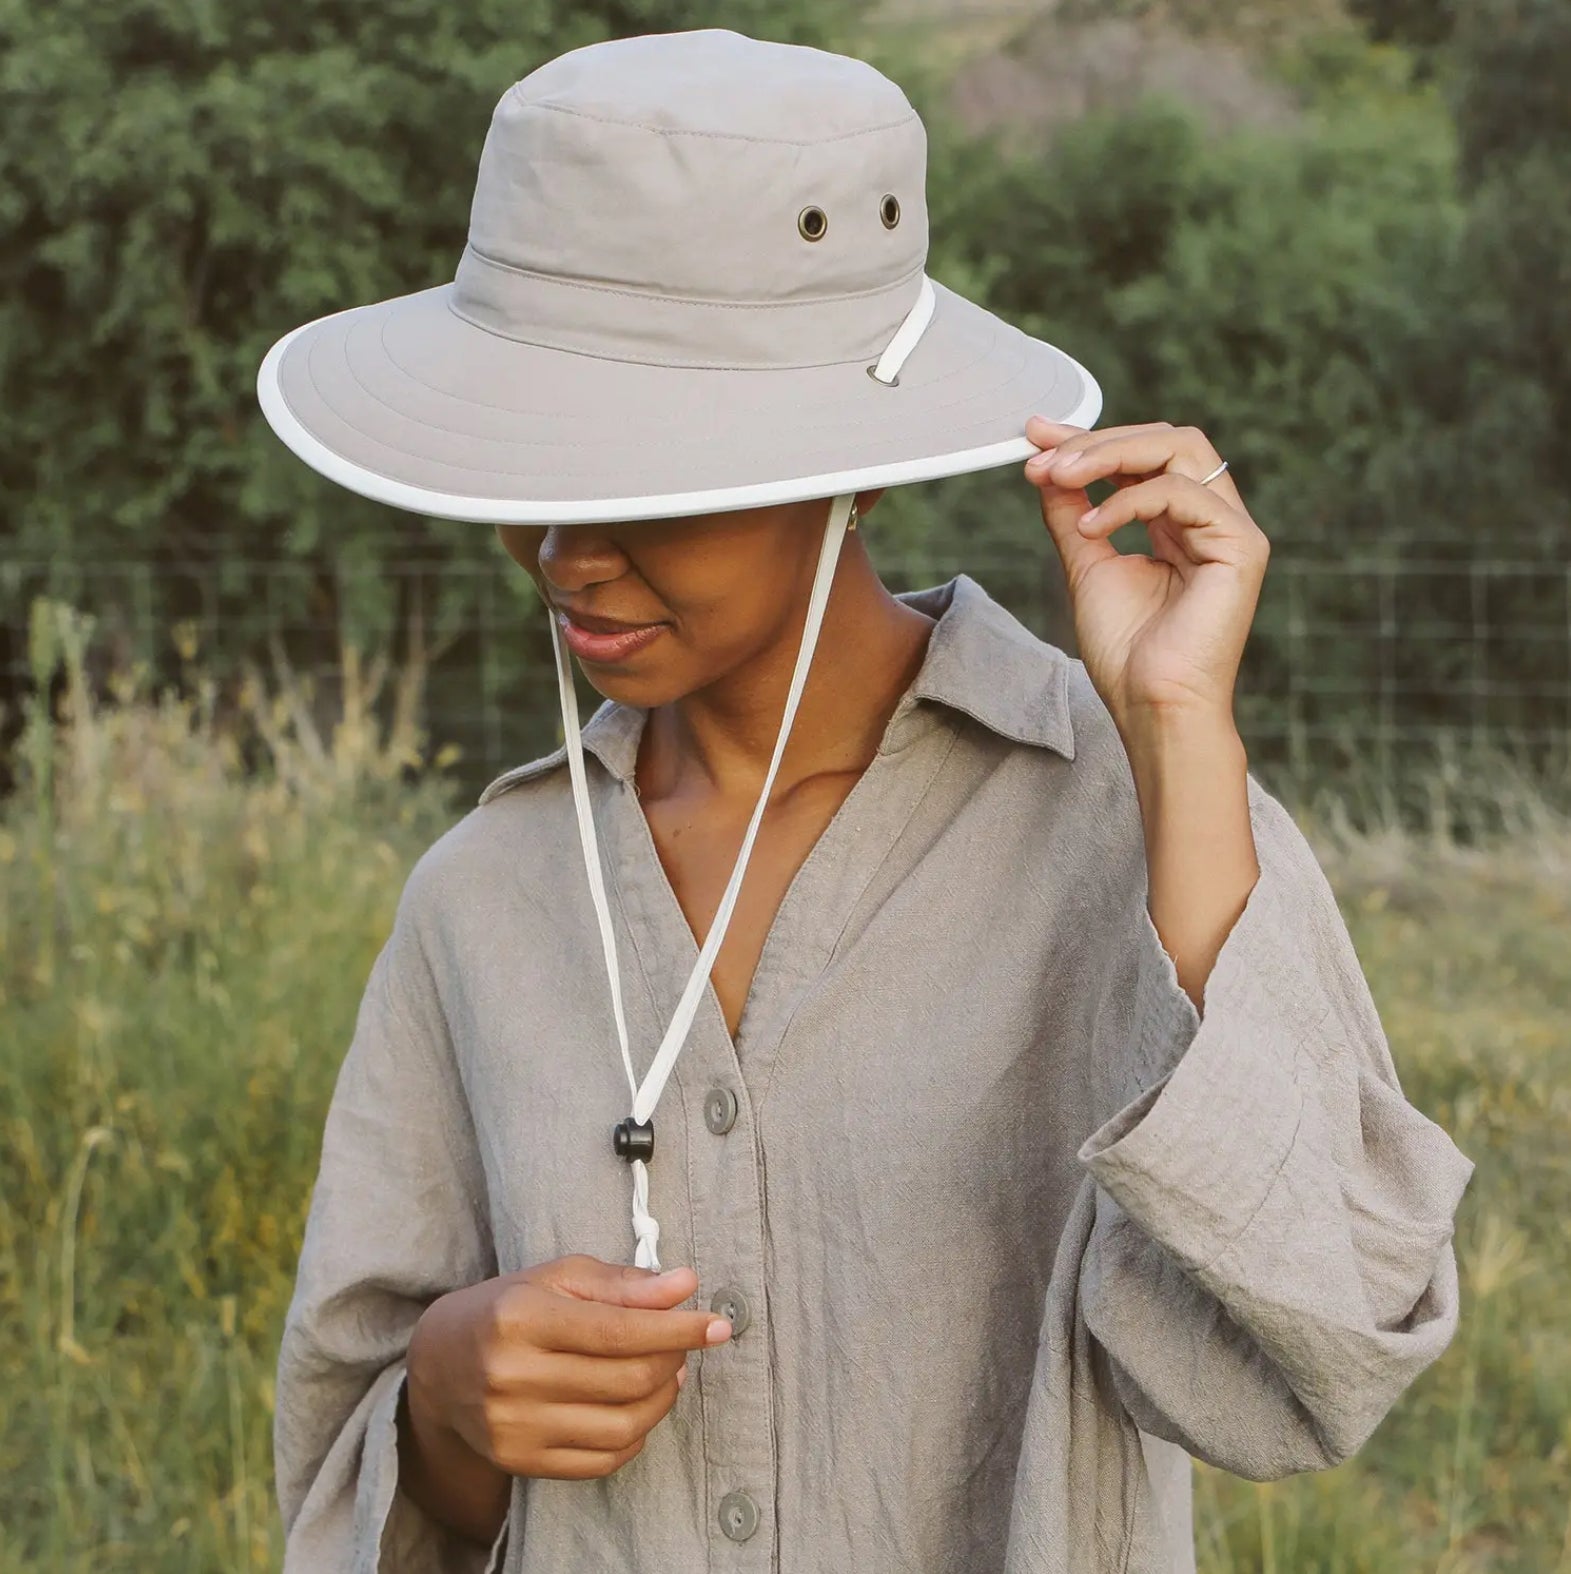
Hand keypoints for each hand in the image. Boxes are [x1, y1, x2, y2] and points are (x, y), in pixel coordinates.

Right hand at [407, 1254, 730, 1481]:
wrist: (440, 1365)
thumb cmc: (508, 1308)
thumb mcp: (557, 1276)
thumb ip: (621, 1283)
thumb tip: (684, 1285)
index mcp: (521, 1317)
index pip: (618, 1330)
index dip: (678, 1328)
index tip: (717, 1324)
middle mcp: (513, 1376)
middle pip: (626, 1379)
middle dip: (673, 1357)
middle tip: (686, 1340)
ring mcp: (515, 1427)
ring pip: (621, 1425)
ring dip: (662, 1398)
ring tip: (668, 1371)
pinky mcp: (521, 1462)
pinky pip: (601, 1460)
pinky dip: (637, 1435)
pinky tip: (641, 1406)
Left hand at [1023, 417, 1268, 730]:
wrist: (1152, 706)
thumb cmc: (1126, 653)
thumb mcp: (1087, 566)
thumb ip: (1072, 513)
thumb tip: (1046, 467)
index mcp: (1179, 523)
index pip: (1142, 457)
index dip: (1089, 439)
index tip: (1035, 436)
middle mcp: (1210, 518)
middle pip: (1167, 439)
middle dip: (1098, 440)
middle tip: (1043, 458)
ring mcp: (1231, 529)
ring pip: (1181, 449)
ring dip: (1109, 455)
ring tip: (1058, 479)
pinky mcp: (1242, 546)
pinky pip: (1183, 493)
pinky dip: (1129, 500)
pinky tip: (1091, 527)